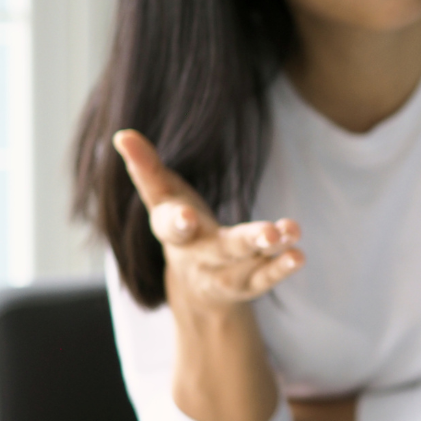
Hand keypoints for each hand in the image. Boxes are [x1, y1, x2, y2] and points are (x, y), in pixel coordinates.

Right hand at [113, 129, 304, 313]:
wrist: (193, 287)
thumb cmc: (179, 225)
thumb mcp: (162, 196)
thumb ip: (145, 167)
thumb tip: (122, 133)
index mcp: (171, 232)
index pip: (169, 227)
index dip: (176, 223)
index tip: (186, 218)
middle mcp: (198, 256)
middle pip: (221, 249)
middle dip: (244, 241)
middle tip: (268, 233)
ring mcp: (224, 274)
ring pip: (247, 264)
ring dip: (270, 250)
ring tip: (290, 233)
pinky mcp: (248, 284)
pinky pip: (265, 277)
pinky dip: (281, 267)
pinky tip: (298, 255)